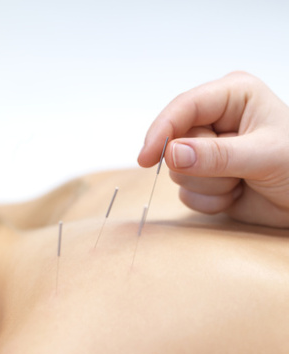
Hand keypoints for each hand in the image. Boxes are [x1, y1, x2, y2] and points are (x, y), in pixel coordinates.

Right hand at [138, 72, 288, 227]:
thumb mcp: (264, 156)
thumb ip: (217, 155)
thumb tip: (171, 154)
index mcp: (231, 97)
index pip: (184, 107)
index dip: (162, 131)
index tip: (145, 158)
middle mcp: (215, 121)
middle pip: (175, 143)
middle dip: (203, 167)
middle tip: (236, 174)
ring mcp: (207, 150)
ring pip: (178, 171)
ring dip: (210, 186)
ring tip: (240, 184)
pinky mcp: (204, 176)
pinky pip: (186, 192)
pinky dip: (210, 200)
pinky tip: (234, 195)